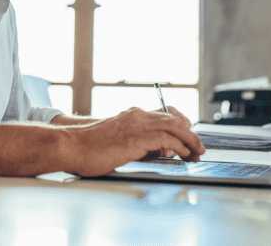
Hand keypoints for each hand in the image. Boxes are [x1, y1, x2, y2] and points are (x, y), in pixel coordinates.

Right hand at [64, 107, 204, 176]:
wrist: (71, 146)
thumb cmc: (89, 148)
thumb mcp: (119, 143)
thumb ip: (140, 144)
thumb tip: (162, 151)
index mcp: (133, 115)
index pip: (166, 114)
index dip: (182, 125)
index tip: (189, 138)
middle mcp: (137, 116)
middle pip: (175, 119)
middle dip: (190, 134)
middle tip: (199, 148)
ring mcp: (137, 125)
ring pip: (175, 126)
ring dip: (190, 141)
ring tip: (196, 153)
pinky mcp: (136, 138)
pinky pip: (166, 139)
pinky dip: (179, 147)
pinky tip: (183, 155)